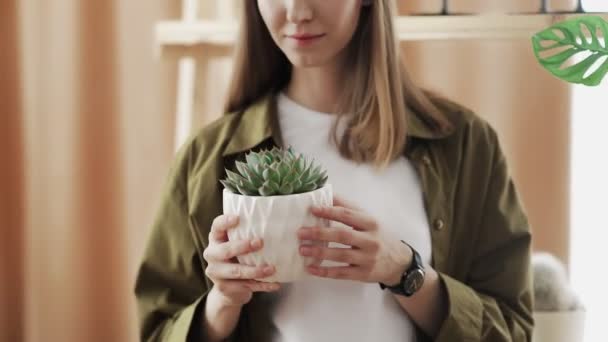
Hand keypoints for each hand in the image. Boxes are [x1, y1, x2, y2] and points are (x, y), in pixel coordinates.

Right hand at [203, 214, 280, 307]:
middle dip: (242, 246)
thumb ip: (247, 234)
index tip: (238, 218)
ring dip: (255, 270)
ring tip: (272, 269)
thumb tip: (278, 224)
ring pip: (236, 271)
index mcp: (216, 239)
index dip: (225, 222)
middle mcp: (212, 254)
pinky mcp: (225, 288)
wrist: (229, 288)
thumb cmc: (238, 257)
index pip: (217, 226)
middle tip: (260, 242)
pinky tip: (275, 284)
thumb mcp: (238, 244)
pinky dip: (263, 285)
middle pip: (224, 250)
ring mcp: (216, 273)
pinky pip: (246, 286)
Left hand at [297, 196, 412, 285]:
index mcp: (371, 223)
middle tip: (300, 232)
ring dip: (319, 252)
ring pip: (341, 255)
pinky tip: (311, 269)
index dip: (329, 211)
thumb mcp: (369, 220)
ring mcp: (368, 259)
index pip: (347, 215)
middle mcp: (371, 240)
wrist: (399, 262)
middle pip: (342, 235)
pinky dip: (325, 271)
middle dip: (319, 233)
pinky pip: (342, 273)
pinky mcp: (364, 274)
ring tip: (302, 249)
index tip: (312, 209)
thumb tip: (326, 195)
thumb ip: (349, 209)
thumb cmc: (379, 236)